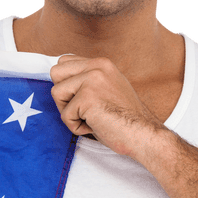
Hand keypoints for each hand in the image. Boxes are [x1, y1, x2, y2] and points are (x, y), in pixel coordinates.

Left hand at [49, 54, 165, 159]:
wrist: (142, 134)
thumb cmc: (123, 119)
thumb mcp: (106, 89)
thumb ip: (87, 80)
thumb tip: (61, 81)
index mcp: (101, 63)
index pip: (64, 63)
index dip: (66, 84)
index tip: (81, 99)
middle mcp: (97, 67)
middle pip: (55, 73)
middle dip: (63, 95)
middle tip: (83, 109)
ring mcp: (92, 80)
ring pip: (56, 93)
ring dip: (69, 112)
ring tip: (91, 118)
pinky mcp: (87, 97)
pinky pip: (65, 115)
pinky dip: (76, 127)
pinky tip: (95, 126)